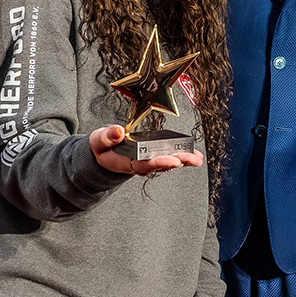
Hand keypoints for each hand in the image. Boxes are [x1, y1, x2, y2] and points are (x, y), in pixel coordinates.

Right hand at [89, 125, 204, 175]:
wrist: (104, 153)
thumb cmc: (102, 147)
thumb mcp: (98, 141)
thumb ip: (106, 137)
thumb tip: (118, 131)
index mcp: (126, 163)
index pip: (144, 164)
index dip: (160, 163)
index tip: (173, 161)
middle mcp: (140, 165)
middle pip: (161, 165)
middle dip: (178, 162)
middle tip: (192, 159)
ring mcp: (148, 162)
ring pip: (167, 163)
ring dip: (183, 160)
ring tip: (197, 158)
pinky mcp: (154, 156)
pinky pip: (169, 157)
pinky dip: (183, 156)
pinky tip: (195, 155)